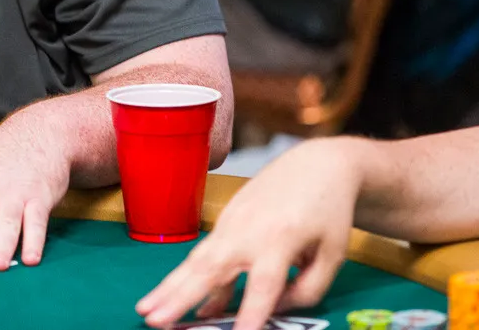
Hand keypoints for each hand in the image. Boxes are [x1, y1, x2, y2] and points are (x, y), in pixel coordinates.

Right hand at [137, 140, 361, 329]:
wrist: (317, 164)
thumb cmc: (329, 211)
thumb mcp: (333, 255)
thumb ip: (308, 289)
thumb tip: (275, 309)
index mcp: (282, 238)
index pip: (263, 284)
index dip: (249, 313)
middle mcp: (249, 230)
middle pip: (211, 269)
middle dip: (180, 298)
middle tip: (154, 321)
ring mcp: (232, 223)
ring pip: (195, 260)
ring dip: (168, 287)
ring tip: (145, 309)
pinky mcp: (225, 220)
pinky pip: (204, 254)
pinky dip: (187, 278)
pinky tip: (175, 300)